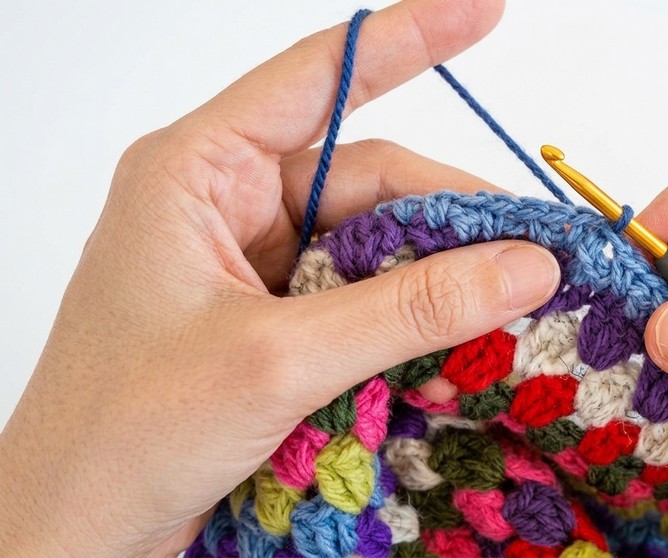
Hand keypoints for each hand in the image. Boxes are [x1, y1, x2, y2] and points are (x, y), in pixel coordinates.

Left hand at [0, 1, 560, 555]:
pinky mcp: (274, 319)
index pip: (320, 76)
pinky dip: (411, 312)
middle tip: (537, 248)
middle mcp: (229, 204)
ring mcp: (254, 265)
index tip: (488, 9)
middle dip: (451, 210)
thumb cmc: (123, 433)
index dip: (411, 39)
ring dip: (437, 272)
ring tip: (513, 300)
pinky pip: (361, 294)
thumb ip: (407, 307)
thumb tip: (525, 265)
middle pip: (368, 178)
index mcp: (199, 171)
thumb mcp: (278, 357)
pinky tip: (459, 334)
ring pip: (373, 242)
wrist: (74, 532)